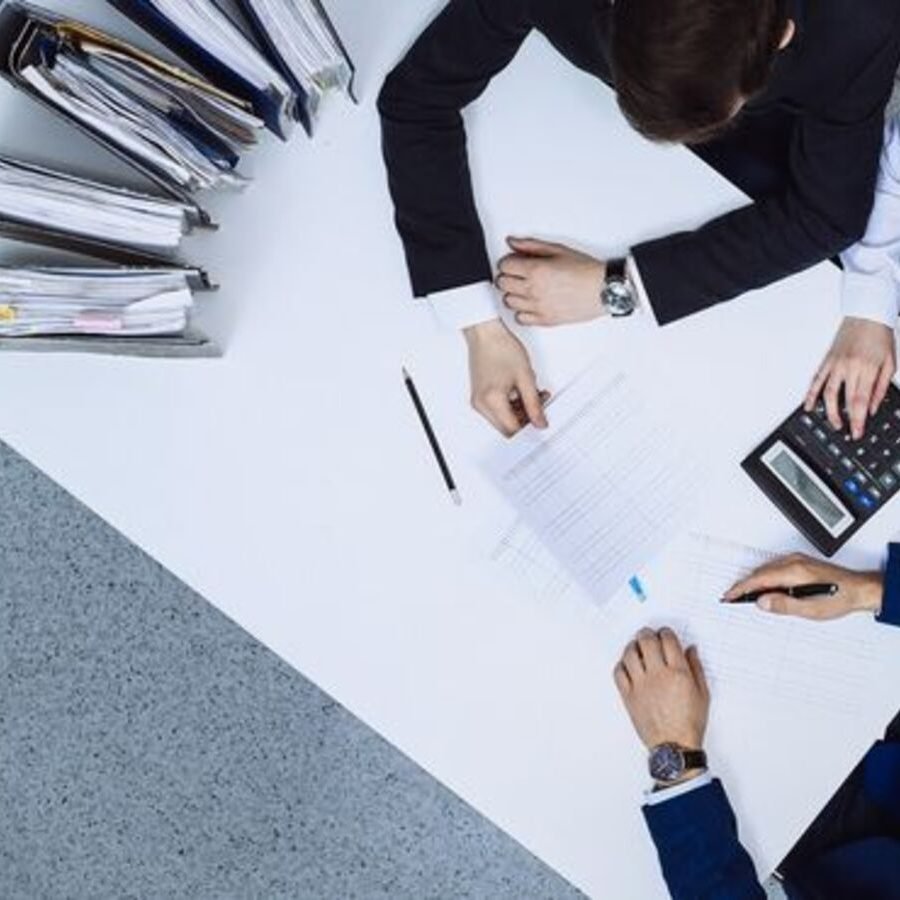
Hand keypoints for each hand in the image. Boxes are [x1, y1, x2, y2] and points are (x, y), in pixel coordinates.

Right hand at [464, 319, 549, 436]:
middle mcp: (481, 405)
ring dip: (520, 412)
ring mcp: (478, 401)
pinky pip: (497, 410)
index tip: (542, 422)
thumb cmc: (501, 348)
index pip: (513, 429)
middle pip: (507, 427)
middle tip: (540, 405)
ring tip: (534, 394)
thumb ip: (534, 404)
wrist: (486, 333)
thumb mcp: (526, 377)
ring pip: (503, 420)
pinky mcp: (479, 397)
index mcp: (492, 401)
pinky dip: (511, 405)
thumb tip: (540, 423)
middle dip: (526, 419)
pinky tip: (522, 392)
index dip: (530, 428)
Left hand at [495, 237, 605, 326]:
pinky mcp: (544, 320)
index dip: (508, 262)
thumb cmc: (585, 270)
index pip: (504, 266)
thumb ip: (531, 246)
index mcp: (536, 270)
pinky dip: (522, 311)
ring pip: (508, 302)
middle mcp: (534, 290)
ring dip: (513, 294)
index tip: (515, 262)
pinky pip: (520, 318)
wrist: (604, 289)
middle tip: (519, 274)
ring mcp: (538, 307)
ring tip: (526, 289)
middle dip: (508, 277)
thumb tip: (512, 242)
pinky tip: (531, 303)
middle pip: (502, 284)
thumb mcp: (558, 250)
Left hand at [613, 628, 708, 751]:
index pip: (668, 640)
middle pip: (646, 641)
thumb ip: (696, 668)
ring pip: (630, 654)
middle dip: (647, 634)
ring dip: (632, 645)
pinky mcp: (628, 696)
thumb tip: (690, 649)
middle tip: (648, 635)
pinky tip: (627, 664)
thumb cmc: (690, 723)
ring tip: (637, 646)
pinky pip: (619, 672)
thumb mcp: (703, 694)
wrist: (674, 746)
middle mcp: (658, 676)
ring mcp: (641, 685)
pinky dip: (622, 664)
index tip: (665, 633)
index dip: (665, 632)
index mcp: (678, 673)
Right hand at [724, 553, 882, 618]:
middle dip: (745, 585)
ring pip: (767, 570)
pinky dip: (766, 577)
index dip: (741, 589)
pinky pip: (775, 568)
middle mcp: (794, 562)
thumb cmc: (840, 598)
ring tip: (747, 596)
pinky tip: (766, 587)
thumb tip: (762, 603)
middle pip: (760, 573)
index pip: (759, 580)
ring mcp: (797, 560)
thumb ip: (784, 605)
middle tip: (733, 598)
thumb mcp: (811, 609)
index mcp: (794, 572)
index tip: (729, 596)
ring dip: (755, 582)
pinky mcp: (800, 562)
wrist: (860, 589)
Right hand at [805, 317, 895, 438]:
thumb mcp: (890, 363)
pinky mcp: (827, 360)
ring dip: (828, 411)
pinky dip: (810, 394)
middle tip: (846, 431)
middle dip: (844, 419)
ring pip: (827, 393)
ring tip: (833, 423)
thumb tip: (874, 407)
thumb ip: (881, 387)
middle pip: (843, 400)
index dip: (858, 420)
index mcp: (866, 368)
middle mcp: (848, 367)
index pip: (860, 401)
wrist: (868, 315)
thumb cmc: (880, 336)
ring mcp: (835, 364)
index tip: (857, 432)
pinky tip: (809, 405)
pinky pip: (816, 380)